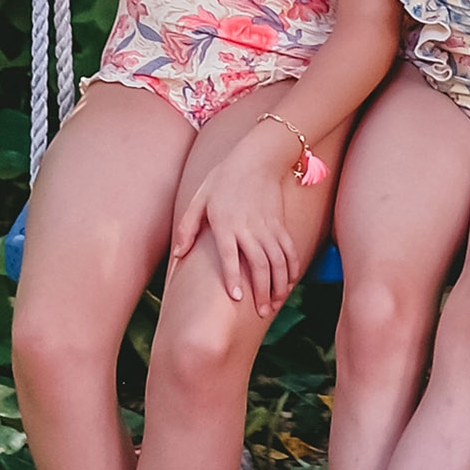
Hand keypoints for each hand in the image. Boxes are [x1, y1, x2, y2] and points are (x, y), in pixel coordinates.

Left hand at [171, 128, 300, 319]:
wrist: (257, 158)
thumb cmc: (224, 178)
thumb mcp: (200, 198)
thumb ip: (188, 227)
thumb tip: (177, 254)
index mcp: (225, 223)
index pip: (230, 256)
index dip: (234, 278)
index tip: (238, 298)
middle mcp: (248, 227)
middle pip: (259, 264)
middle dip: (262, 291)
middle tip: (262, 311)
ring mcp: (267, 226)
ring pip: (278, 261)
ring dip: (279, 284)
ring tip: (274, 303)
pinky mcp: (279, 224)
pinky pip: (289, 250)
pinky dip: (292, 268)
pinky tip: (289, 282)